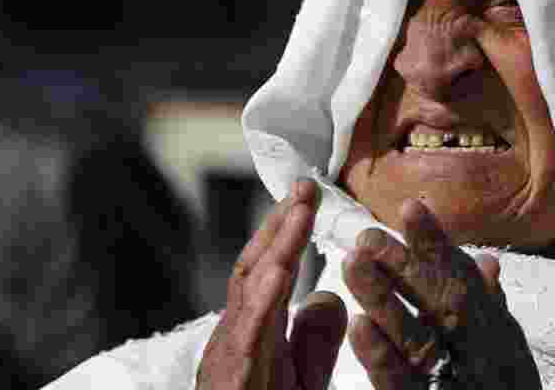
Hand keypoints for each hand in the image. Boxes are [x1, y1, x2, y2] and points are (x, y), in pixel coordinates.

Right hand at [198, 180, 347, 389]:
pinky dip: (258, 304)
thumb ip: (314, 340)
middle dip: (281, 225)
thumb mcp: (302, 379)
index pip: (270, 270)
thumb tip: (326, 294)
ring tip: (297, 211)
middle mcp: (236, 338)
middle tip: (306, 184)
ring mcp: (227, 359)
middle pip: (256, 268)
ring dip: (274, 249)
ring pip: (247, 294)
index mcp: (255, 333)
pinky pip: (243, 339)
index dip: (287, 231)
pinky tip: (277, 273)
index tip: (309, 194)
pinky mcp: (229, 381)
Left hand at [343, 198, 540, 388]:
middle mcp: (480, 354)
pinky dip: (382, 356)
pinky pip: (402, 383)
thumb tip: (487, 260)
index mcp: (495, 334)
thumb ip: (492, 307)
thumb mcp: (509, 352)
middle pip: (443, 303)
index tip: (410, 207)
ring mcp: (455, 381)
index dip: (437, 245)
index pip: (463, 281)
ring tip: (352, 263)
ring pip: (419, 338)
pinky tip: (358, 327)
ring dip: (385, 299)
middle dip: (406, 265)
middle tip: (367, 235)